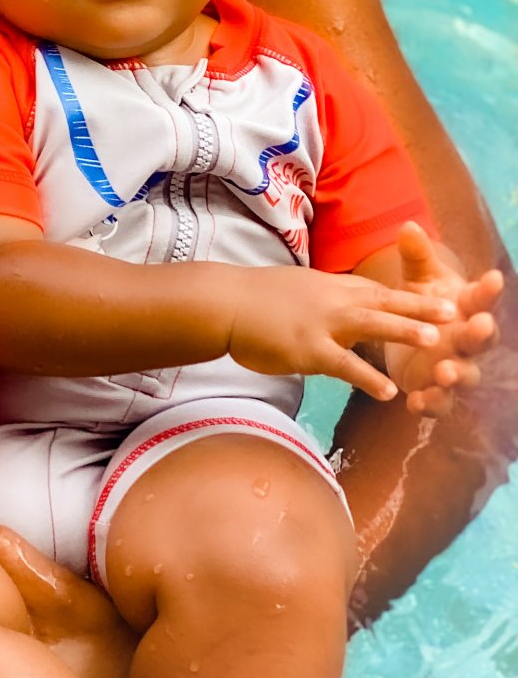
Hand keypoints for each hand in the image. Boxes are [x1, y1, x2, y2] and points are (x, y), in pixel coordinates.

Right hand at [226, 264, 456, 401]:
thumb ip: (320, 298)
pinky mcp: (308, 349)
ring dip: (403, 329)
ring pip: (370, 324)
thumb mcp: (295, 288)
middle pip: (382, 301)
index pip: (375, 290)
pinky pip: (345, 365)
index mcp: (329, 286)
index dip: (407, 296)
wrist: (225, 304)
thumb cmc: (253, 299)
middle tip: (452, 311)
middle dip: (418, 306)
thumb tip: (332, 306)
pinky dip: (368, 377)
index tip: (436, 298)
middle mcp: (331, 300)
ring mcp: (321, 324)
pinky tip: (388, 391)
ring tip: (435, 340)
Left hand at [381, 223, 502, 414]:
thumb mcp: (418, 279)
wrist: (405, 334)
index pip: (482, 298)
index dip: (489, 290)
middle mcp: (465, 339)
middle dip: (482, 333)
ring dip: (458, 375)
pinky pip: (439, 402)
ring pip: (466, 375)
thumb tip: (408, 226)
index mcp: (465, 309)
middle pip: (481, 340)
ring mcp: (454, 366)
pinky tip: (416, 402)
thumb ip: (416, 257)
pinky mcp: (435, 389)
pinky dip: (430, 403)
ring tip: (445, 370)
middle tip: (480, 325)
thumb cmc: (421, 302)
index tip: (493, 277)